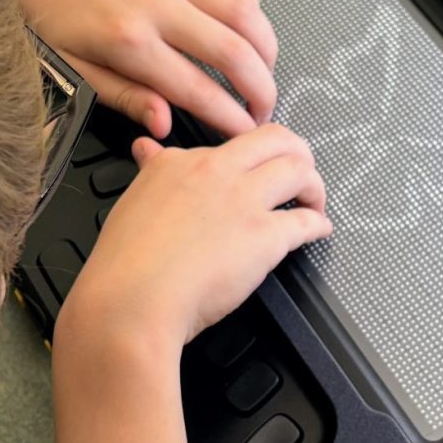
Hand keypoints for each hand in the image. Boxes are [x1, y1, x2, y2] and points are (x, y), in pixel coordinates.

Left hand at [16, 0, 277, 139]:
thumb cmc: (46, 4)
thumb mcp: (72, 67)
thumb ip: (124, 96)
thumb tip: (162, 124)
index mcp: (128, 41)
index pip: (197, 89)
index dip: (229, 118)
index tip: (243, 134)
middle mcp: (159, 4)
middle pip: (234, 51)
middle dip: (261, 89)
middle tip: (263, 111)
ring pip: (245, 12)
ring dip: (266, 48)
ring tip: (264, 74)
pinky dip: (253, 6)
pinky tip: (248, 28)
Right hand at [59, 124, 330, 353]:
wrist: (132, 302)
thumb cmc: (124, 266)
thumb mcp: (131, 202)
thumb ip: (148, 173)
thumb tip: (146, 151)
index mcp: (178, 162)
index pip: (225, 145)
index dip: (244, 159)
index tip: (250, 171)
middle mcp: (215, 172)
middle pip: (274, 140)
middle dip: (294, 151)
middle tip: (300, 169)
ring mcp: (243, 202)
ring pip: (298, 170)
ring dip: (312, 184)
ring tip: (312, 199)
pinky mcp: (265, 236)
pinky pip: (305, 221)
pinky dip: (318, 225)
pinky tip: (318, 230)